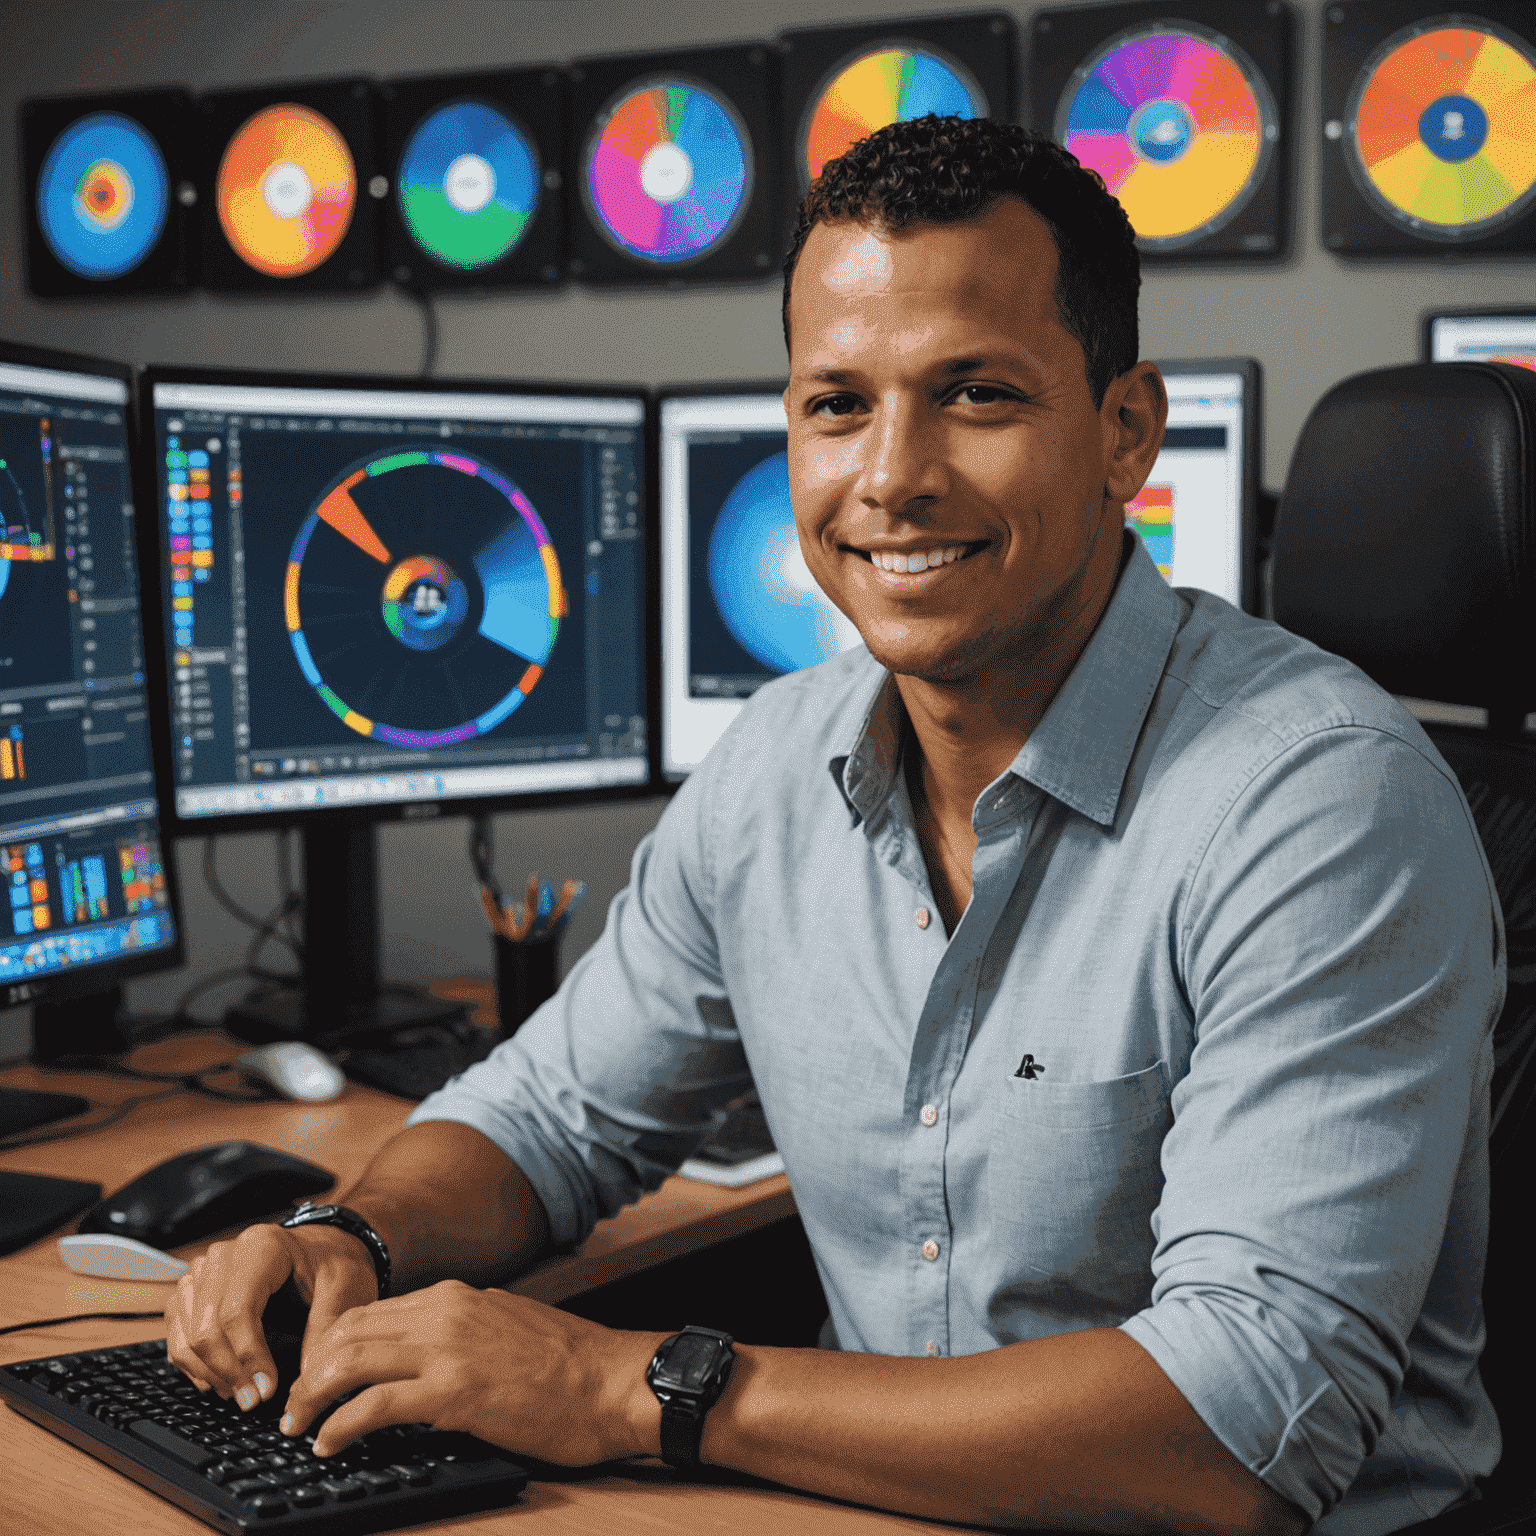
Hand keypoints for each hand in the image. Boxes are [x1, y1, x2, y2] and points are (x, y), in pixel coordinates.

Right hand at [165, 1222, 377, 1411]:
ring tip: (241, 1394)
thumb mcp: (345, 1287)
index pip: (238, 1309)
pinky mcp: (192, 1293)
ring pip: (186, 1335)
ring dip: (210, 1374)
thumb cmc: (333, 1264)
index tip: (266, 1389)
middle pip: (207, 1326)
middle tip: (253, 1400)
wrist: (321, 1248)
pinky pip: (178, 1336)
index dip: (248, 1356)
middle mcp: (223, 1256)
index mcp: (261, 1246)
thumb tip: (305, 1381)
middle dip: (228, 1372)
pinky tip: (222, 1382)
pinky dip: (195, 1366)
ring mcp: (202, 1273)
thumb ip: (326, 1329)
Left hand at [277, 1279, 663, 1465]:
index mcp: (457, 1298)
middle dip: (310, 1371)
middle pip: (348, 1331)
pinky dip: (341, 1425)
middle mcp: (445, 1312)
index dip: (331, 1347)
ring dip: (313, 1397)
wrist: (613, 1381)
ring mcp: (448, 1349)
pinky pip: (375, 1404)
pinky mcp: (454, 1391)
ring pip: (351, 1360)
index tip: (314, 1378)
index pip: (370, 1312)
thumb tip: (424, 1365)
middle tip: (293, 1407)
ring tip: (299, 1426)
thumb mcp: (508, 1331)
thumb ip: (463, 1336)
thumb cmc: (572, 1368)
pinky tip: (329, 1444)